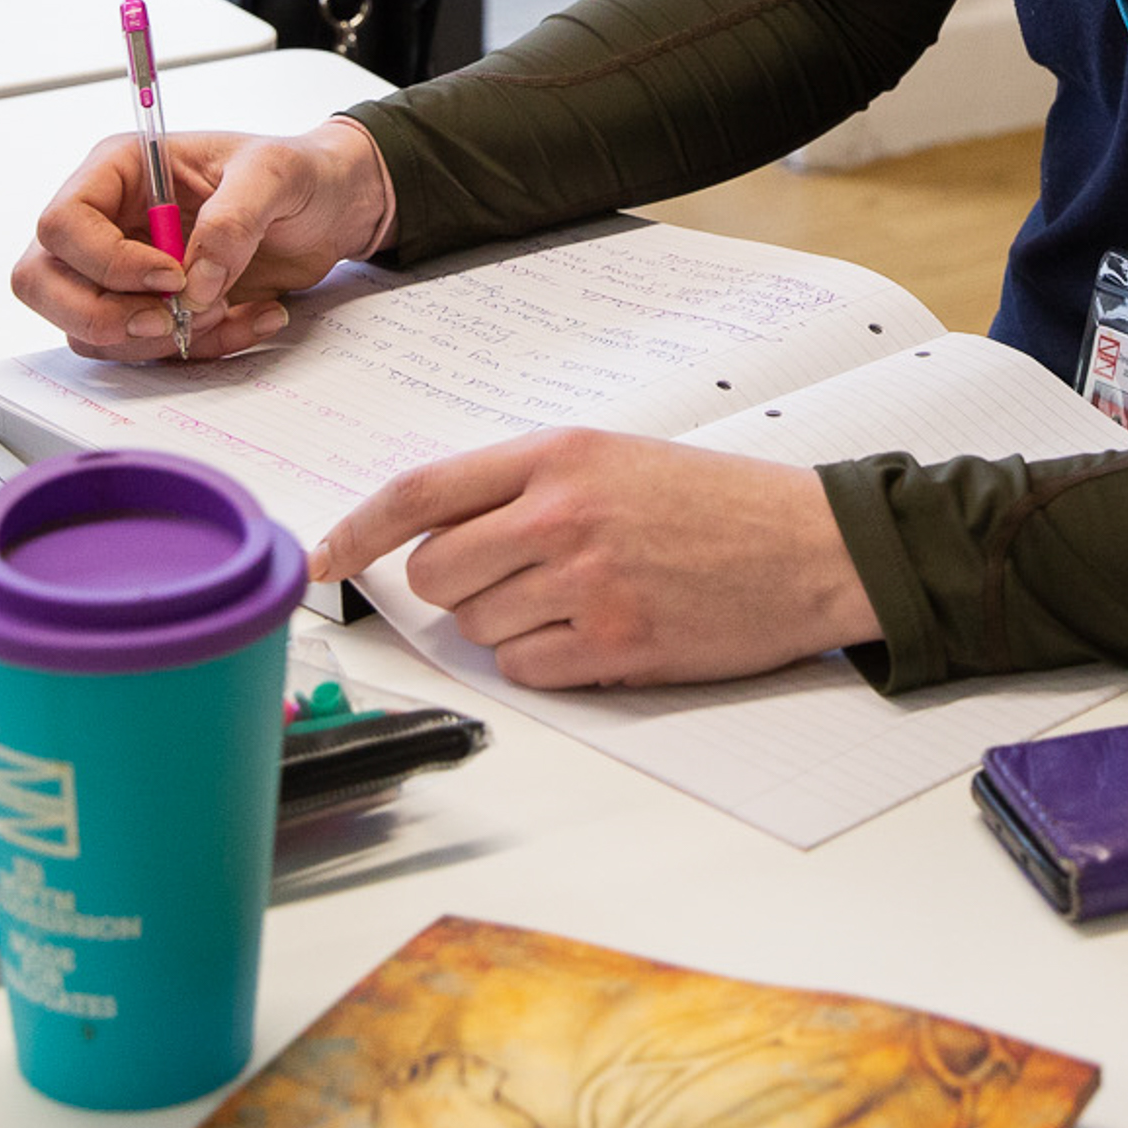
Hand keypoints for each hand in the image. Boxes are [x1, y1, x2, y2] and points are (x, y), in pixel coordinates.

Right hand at [10, 116, 397, 361]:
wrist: (332, 208)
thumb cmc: (297, 172)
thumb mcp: (276, 174)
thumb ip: (234, 217)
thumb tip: (195, 280)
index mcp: (118, 172)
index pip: (62, 225)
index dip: (106, 262)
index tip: (172, 276)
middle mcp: (106, 223)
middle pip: (43, 284)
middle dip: (100, 316)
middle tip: (168, 320)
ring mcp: (121, 273)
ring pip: (88, 330)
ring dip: (158, 338)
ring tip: (229, 308)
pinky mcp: (150, 311)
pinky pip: (144, 350)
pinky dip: (199, 349)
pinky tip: (252, 318)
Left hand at [305, 430, 879, 688]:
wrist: (807, 547)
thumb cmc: (713, 504)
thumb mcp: (611, 461)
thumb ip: (521, 488)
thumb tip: (429, 538)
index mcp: (555, 456)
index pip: (420, 492)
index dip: (355, 532)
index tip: (320, 563)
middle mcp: (560, 513)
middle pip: (437, 574)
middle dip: (458, 590)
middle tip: (517, 580)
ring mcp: (585, 582)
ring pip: (479, 628)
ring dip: (511, 626)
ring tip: (581, 599)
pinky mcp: (613, 645)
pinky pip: (526, 671)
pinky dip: (547, 664)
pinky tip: (599, 633)